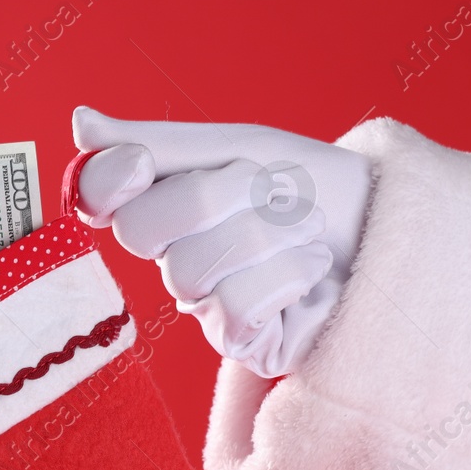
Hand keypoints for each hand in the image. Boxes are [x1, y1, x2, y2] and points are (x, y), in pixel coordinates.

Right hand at [72, 107, 372, 377]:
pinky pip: (235, 309)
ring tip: (308, 229)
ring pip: (192, 270)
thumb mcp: (240, 146)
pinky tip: (312, 272)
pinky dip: (286, 276)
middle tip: (276, 188)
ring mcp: (205, 307)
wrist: (391, 227)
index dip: (106, 181)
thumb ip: (160, 142)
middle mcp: (174, 259)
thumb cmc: (317, 187)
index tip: (138, 164)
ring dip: (266, 235)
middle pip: (143, 231)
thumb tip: (79, 123)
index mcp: (164, 205)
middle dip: (219, 195)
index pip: (97, 196)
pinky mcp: (243, 345)